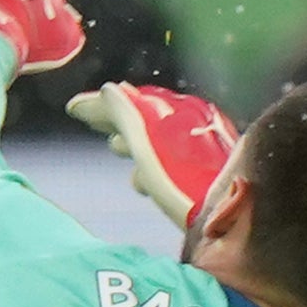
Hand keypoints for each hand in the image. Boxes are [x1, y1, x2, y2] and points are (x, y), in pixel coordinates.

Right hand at [68, 81, 239, 225]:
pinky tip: (143, 183)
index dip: (99, 106)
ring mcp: (197, 152)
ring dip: (132, 142)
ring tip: (115, 149)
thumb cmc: (186, 182)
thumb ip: (125, 116)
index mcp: (172, 116)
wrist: (232, 217)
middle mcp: (187, 127)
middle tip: (93, 124)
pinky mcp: (203, 176)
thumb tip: (107, 90)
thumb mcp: (147, 147)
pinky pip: (169, 161)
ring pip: (156, 141)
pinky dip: (149, 164)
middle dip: (116, 120)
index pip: (128, 103)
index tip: (74, 107)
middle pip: (144, 120)